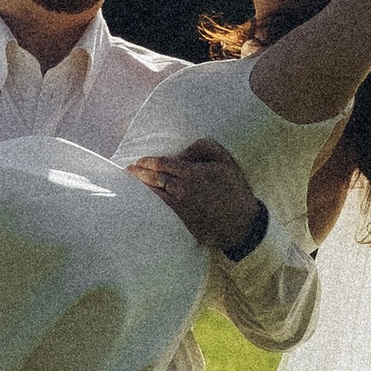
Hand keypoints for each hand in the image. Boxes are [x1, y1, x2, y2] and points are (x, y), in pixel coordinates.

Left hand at [128, 140, 266, 256]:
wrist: (241, 222)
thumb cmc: (234, 189)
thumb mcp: (225, 160)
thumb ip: (203, 147)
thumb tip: (183, 152)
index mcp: (192, 172)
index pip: (162, 164)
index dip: (148, 162)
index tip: (140, 161)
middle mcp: (182, 189)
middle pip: (154, 178)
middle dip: (139, 173)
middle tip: (129, 170)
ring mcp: (180, 206)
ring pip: (154, 194)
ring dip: (141, 187)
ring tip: (132, 183)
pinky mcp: (181, 219)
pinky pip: (160, 208)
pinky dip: (150, 202)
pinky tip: (144, 199)